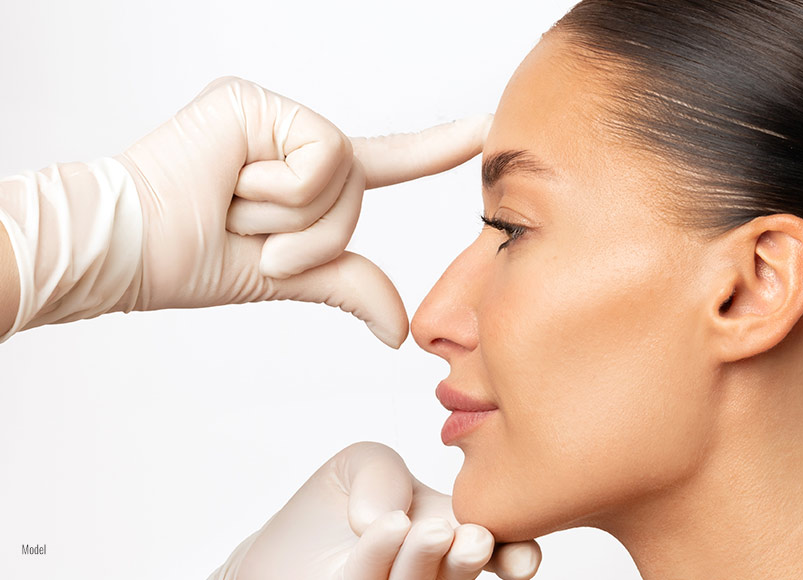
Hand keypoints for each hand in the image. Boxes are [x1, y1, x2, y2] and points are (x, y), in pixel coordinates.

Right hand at [117, 76, 488, 346]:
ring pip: (342, 175)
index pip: (387, 161)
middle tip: (251, 236)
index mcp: (309, 178)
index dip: (436, 147)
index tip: (486, 129)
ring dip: (291, 219)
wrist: (129, 250)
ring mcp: (276, 116)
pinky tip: (233, 184)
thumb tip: (400, 330)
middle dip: (312, 237)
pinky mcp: (255, 101)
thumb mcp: (291, 276)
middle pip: (361, 190)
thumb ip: (350, 284)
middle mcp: (297, 140)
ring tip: (235, 210)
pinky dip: (281, 192)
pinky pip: (316, 156)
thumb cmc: (195, 260)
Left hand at [209, 442, 541, 579]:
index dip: (517, 555)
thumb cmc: (332, 510)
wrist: (275, 551)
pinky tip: (385, 528)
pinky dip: (379, 559)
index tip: (521, 556)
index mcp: (453, 537)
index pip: (500, 551)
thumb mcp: (360, 464)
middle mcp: (431, 575)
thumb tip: (387, 516)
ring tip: (431, 531)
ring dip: (426, 562)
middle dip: (471, 559)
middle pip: (459, 575)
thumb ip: (384, 470)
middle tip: (474, 536)